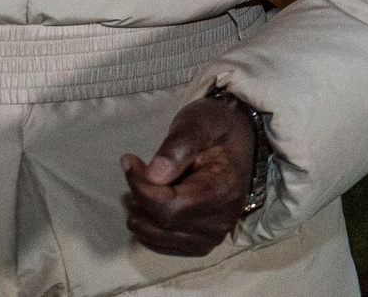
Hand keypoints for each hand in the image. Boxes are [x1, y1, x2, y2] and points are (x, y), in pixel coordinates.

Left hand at [122, 95, 257, 257]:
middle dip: (139, 196)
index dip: (141, 187)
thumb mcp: (200, 123)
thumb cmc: (217, 128)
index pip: (170, 207)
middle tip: (137, 168)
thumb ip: (178, 145)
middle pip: (161, 223)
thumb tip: (153, 175)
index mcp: (224, 191)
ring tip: (145, 183)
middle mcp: (220, 222)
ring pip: (155, 236)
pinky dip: (147, 224)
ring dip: (140, 211)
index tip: (128, 160)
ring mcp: (211, 237)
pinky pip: (159, 244)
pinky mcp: (200, 245)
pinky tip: (153, 201)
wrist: (239, 142)